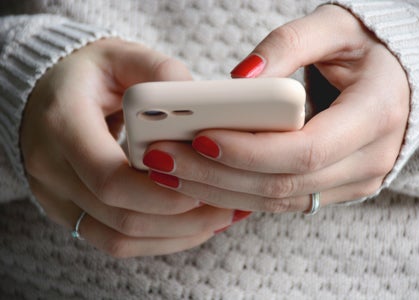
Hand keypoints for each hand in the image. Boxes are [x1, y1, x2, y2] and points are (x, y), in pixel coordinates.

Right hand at [21, 39, 235, 256]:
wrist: (46, 93)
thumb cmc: (88, 73)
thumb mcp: (121, 55)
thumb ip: (160, 71)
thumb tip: (198, 99)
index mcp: (61, 123)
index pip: (109, 177)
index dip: (160, 191)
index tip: (204, 188)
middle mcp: (50, 168)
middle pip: (119, 216)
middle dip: (179, 219)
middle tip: (224, 209)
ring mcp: (55, 196)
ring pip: (118, 239)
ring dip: (173, 235)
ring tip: (214, 220)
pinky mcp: (69, 210)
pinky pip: (113, 241)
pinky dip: (155, 239)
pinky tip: (188, 226)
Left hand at [145, 5, 409, 211]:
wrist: (397, 84)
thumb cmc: (366, 50)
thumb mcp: (335, 28)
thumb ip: (288, 44)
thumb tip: (239, 78)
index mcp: (376, 114)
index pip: (305, 149)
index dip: (249, 150)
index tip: (199, 137)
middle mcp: (369, 159)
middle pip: (282, 183)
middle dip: (217, 175)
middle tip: (164, 159)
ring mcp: (352, 182)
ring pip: (276, 201)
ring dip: (218, 190)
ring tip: (171, 171)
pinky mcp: (332, 190)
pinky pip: (279, 201)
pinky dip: (236, 194)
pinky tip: (200, 179)